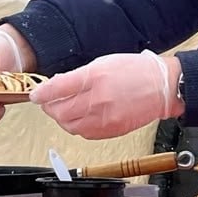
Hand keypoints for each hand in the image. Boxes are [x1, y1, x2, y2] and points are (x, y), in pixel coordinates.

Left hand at [30, 50, 182, 139]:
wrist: (162, 88)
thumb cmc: (136, 71)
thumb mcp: (103, 63)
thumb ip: (78, 76)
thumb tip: (58, 85)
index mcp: (95, 77)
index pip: (58, 88)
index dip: (42, 93)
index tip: (35, 95)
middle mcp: (98, 100)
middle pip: (60, 111)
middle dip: (49, 107)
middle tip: (47, 102)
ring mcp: (105, 118)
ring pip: (70, 125)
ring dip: (61, 119)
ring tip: (62, 110)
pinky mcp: (111, 131)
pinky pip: (85, 133)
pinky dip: (76, 126)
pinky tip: (78, 118)